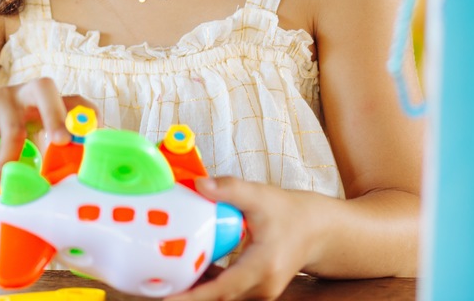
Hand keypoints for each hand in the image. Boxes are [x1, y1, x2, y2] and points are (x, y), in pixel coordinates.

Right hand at [0, 78, 89, 185]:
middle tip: (60, 141)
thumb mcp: (24, 147)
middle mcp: (24, 94)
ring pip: (13, 129)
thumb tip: (69, 186)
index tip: (95, 140)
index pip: (74, 101)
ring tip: (0, 183)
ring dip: (9, 162)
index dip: (88, 116)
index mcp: (44, 105)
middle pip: (44, 88)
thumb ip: (43, 156)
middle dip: (56, 115)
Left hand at [166, 176, 322, 300]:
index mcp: (262, 268)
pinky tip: (189, 271)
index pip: (221, 290)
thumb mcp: (260, 196)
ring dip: (196, 290)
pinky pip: (227, 291)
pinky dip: (208, 284)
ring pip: (222, 296)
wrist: (318, 229)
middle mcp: (262, 287)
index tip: (167, 299)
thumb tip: (199, 184)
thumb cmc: (291, 213)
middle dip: (187, 295)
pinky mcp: (256, 288)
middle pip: (217, 298)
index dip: (193, 297)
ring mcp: (260, 291)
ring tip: (164, 280)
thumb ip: (230, 189)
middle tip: (155, 286)